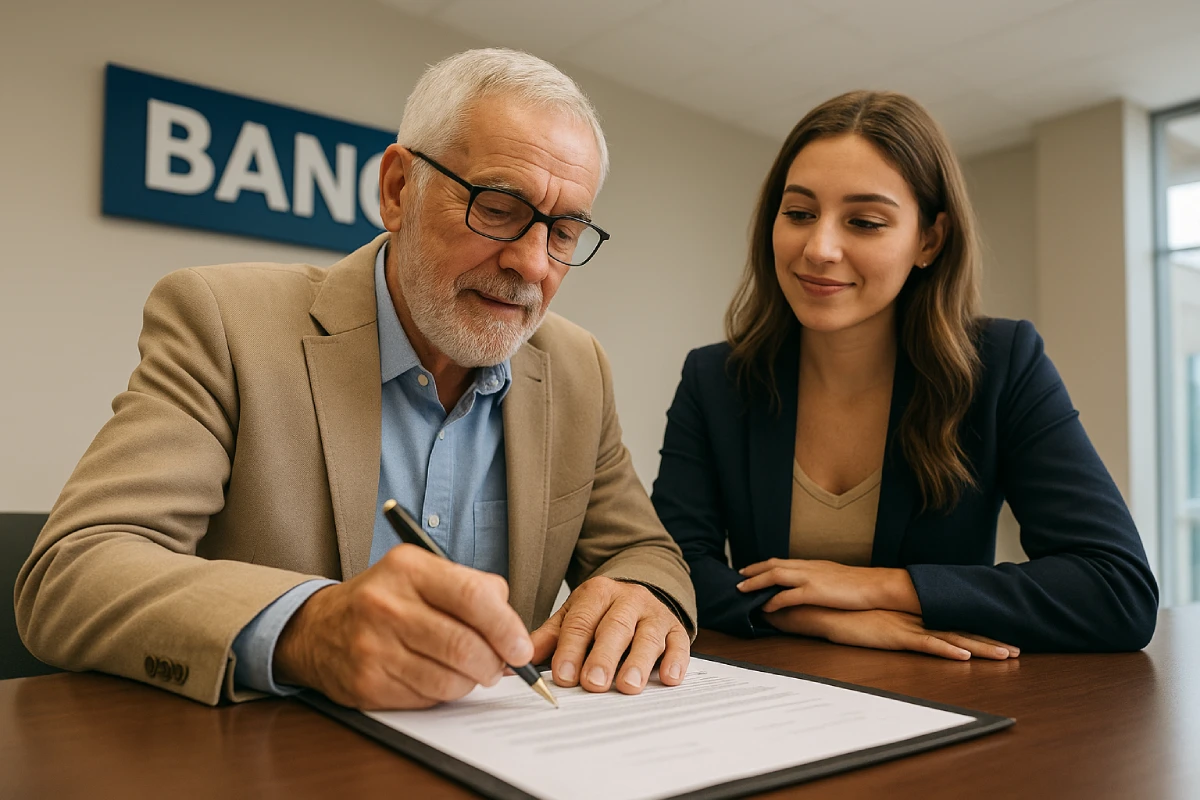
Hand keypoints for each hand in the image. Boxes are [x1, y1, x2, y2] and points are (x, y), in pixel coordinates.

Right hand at [274, 545, 532, 709]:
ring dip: (471, 681)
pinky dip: (443, 693)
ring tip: (470, 671)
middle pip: (464, 645)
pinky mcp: (366, 683)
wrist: (319, 628)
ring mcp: (372, 646)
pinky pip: (426, 697)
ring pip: (449, 678)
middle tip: (501, 665)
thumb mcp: (422, 573)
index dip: (507, 627)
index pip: (473, 597)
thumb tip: (512, 629)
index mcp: (408, 568)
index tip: (520, 647)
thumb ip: (472, 588)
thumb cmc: (385, 599)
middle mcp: (386, 605)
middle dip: (494, 663)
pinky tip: (437, 676)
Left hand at [530, 576, 689, 694]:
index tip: (563, 675)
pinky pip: (679, 643)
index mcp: (597, 594)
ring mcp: (654, 613)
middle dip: (603, 657)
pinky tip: (669, 678)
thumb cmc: (601, 614)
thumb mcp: (573, 617)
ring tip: (628, 685)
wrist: (638, 594)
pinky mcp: (676, 628)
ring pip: (647, 636)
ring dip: (638, 662)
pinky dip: (676, 661)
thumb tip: (518, 661)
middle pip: (615, 628)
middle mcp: (628, 599)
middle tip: (593, 683)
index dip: (571, 649)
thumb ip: (549, 639)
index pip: (581, 622)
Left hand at [737, 558, 919, 613]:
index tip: (750, 569)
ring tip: (742, 589)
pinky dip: (773, 600)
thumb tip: (810, 585)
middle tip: (738, 577)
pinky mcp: (815, 592)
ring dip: (756, 583)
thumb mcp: (834, 577)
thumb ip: (819, 579)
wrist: (876, 586)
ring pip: (775, 576)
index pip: (781, 561)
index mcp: (812, 564)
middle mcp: (808, 567)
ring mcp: (810, 578)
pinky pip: (788, 596)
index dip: (763, 565)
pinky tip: (764, 606)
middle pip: (773, 565)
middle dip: (753, 570)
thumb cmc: (859, 584)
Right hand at [766, 606, 1018, 660]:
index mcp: (913, 616)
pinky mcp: (894, 635)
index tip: (1000, 639)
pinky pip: (925, 645)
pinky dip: (946, 651)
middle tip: (1016, 650)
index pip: (951, 625)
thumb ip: (892, 625)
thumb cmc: (846, 615)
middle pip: (959, 631)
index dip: (977, 633)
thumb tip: (904, 632)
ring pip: (951, 638)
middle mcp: (915, 619)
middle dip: (989, 641)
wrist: (824, 608)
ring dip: (980, 647)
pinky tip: (964, 656)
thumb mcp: (876, 622)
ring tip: (1006, 655)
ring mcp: (907, 626)